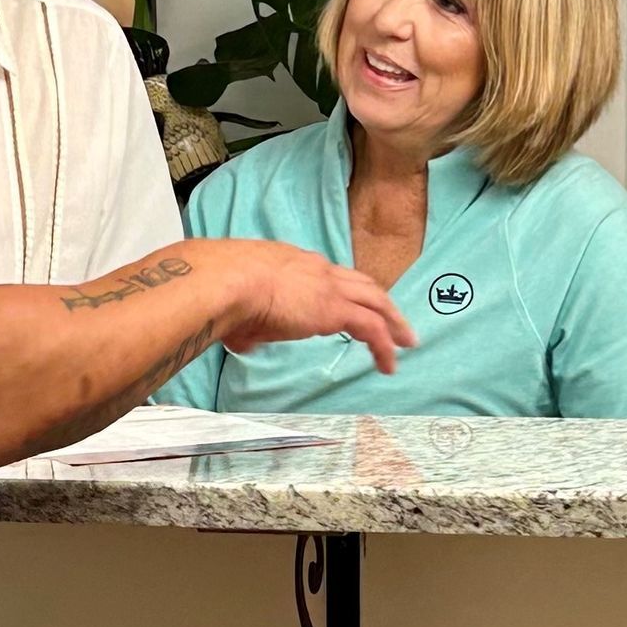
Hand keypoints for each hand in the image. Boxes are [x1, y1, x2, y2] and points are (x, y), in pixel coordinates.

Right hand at [202, 239, 416, 373]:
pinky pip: (372, 328)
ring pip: (375, 300)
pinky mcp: (336, 309)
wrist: (227, 280)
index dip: (341, 291)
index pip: (326, 275)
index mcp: (290, 262)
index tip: (348, 307)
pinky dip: (384, 346)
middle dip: (380, 302)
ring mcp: (328, 287)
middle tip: (395, 323)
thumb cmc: (221, 290)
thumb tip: (242, 339)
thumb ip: (246, 323)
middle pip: (360, 283)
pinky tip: (388, 364)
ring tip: (405, 341)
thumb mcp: (236, 304)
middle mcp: (315, 268)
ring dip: (393, 321)